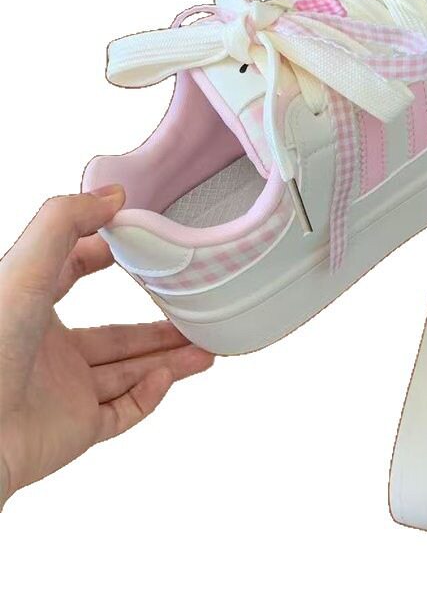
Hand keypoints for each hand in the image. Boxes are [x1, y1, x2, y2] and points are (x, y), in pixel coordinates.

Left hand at [0, 186, 213, 507]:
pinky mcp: (75, 429)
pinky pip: (123, 412)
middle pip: (117, 336)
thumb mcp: (24, 272)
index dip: (103, 256)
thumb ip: (63, 225)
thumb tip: (112, 194)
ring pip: (130, 373)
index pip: (71, 273)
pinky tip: (169, 377)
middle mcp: (49, 351)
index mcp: (29, 309)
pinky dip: (151, 396)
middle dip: (159, 324)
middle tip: (194, 312)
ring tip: (205, 348)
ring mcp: (64, 392)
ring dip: (170, 360)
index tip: (141, 247)